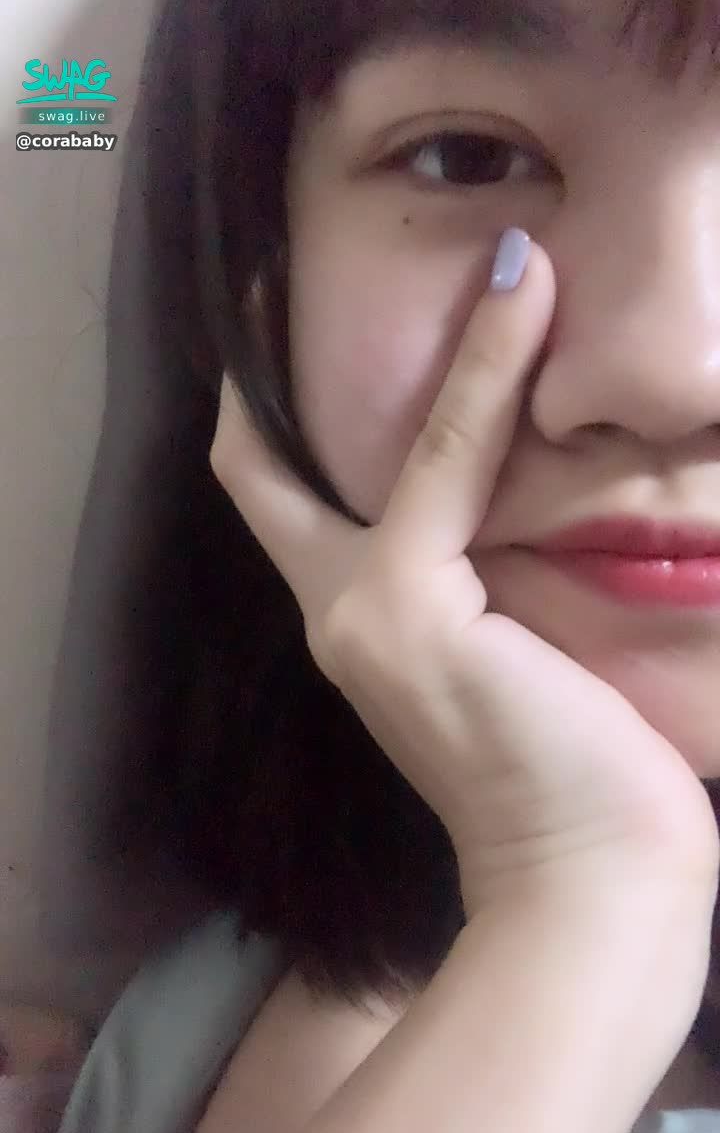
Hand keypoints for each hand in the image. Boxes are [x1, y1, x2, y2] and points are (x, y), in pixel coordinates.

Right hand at [211, 234, 717, 922]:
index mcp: (367, 630)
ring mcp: (360, 611)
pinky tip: (529, 289)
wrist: (587, 879)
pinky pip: (451, 456)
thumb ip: (496, 587)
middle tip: (287, 276)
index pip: (292, 512)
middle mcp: (339, 616)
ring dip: (452, 339)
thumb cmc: (574, 781)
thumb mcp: (519, 663)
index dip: (266, 429)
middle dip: (265, 377)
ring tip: (508, 253)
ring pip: (387, 444)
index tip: (277, 342)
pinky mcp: (404, 605)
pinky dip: (488, 366)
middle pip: (266, 476)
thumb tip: (549, 501)